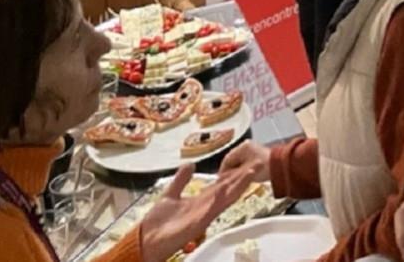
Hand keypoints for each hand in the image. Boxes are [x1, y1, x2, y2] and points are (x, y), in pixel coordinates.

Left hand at [140, 163, 257, 261]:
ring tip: (250, 173)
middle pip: (228, 190)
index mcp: (200, 201)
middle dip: (243, 178)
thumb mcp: (170, 195)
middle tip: (259, 164)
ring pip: (224, 199)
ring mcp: (202, 216)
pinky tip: (224, 190)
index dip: (234, 174)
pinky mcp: (195, 225)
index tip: (248, 163)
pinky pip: (209, 211)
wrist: (145, 241)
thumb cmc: (157, 223)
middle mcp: (205, 208)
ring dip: (238, 187)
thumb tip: (190, 164)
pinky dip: (217, 201)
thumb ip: (181, 180)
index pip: (222, 184)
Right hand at [218, 140, 270, 183]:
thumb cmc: (263, 168)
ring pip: (239, 161)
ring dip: (236, 170)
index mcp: (242, 148)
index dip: (222, 171)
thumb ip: (231, 175)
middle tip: (227, 182)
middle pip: (232, 160)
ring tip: (235, 181)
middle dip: (229, 171)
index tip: (220, 181)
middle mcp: (246, 146)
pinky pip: (246, 161)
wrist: (282, 166)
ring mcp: (253, 149)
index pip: (226, 159)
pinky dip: (243, 169)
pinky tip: (243, 176)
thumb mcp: (245, 173)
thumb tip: (221, 178)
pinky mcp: (258, 154)